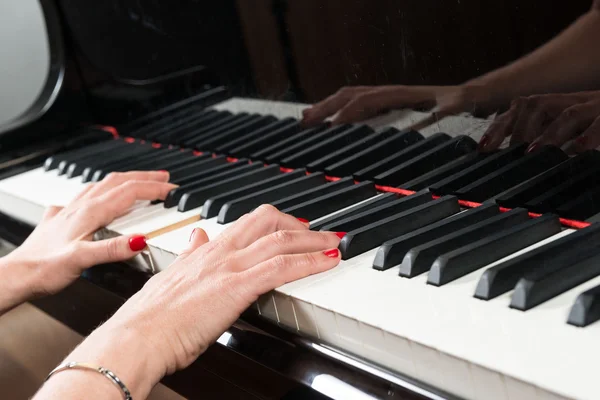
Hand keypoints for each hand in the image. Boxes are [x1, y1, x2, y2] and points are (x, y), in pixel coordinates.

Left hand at [4, 171, 175, 297]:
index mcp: (90, 212)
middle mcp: (80, 207)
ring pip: (102, 185)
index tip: (172, 190)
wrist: (15, 275)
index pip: (129, 192)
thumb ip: (112, 249)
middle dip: (145, 178)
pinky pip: (86, 195)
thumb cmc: (44, 269)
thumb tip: (140, 239)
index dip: (153, 189)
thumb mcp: (81, 260)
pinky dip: (102, 190)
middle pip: (118, 182)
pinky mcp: (61, 218)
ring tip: (139, 180)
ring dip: (126, 180)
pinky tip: (97, 196)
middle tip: (164, 178)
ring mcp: (70, 210)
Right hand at [85, 205, 341, 397]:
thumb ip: (189, 255)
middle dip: (297, 224)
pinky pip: (283, 266)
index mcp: (205, 251)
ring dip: (313, 240)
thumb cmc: (149, 319)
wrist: (136, 338)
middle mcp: (220, 252)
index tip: (290, 226)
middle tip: (317, 232)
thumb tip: (198, 238)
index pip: (246, 224)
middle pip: (267, 220)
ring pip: (281, 240)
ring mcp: (230, 266)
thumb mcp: (171, 277)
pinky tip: (328, 261)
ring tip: (333, 243)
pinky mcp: (237, 287)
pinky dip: (311, 261)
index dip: (274, 222)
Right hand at [301, 84, 490, 125]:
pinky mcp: (387, 105)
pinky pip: (356, 104)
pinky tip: (332, 121)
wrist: (470, 96)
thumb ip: (445, 109)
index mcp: (399, 94)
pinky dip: (338, 111)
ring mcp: (386, 98)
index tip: (328, 128)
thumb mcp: (457, 105)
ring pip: (349, 98)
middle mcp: (389, 93)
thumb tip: (434, 113)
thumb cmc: (462, 101)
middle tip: (305, 123)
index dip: (345, 114)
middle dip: (325, 108)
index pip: (364, 101)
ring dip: (327, 107)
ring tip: (308, 119)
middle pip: (348, 96)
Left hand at [479, 91, 599, 152]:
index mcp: (559, 105)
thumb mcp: (571, 131)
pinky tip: (577, 150)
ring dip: (547, 134)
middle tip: (509, 153)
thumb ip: (549, 139)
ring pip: (566, 113)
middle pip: (536, 104)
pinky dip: (589, 136)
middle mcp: (574, 101)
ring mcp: (596, 105)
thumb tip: (519, 159)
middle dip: (517, 130)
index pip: (520, 109)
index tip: (483, 147)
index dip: (500, 126)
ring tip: (534, 152)